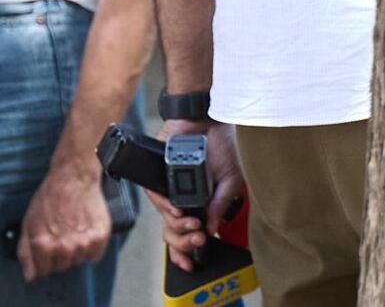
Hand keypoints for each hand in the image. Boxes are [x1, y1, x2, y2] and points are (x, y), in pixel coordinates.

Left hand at [17, 165, 111, 280]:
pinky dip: (90, 248)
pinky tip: (84, 231)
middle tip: (59, 234)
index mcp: (44, 244)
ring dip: (74, 251)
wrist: (73, 177)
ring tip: (72, 230)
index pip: (42, 271)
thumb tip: (29, 276)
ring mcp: (84, 243)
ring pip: (77, 262)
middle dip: (58, 255)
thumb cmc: (49, 198)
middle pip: (61, 267)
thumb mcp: (29, 222)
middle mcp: (64, 247)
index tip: (45, 247)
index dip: (42, 259)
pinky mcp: (100, 237)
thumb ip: (25, 252)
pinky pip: (94, 257)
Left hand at [145, 118, 244, 271]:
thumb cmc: (223, 147)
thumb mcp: (230, 181)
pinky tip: (176, 209)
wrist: (211, 118)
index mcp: (198, 203)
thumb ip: (219, 205)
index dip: (184, 251)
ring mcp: (167, 185)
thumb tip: (212, 230)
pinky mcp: (155, 170)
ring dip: (177, 226)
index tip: (189, 265)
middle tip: (198, 238)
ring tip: (192, 224)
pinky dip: (164, 205)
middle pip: (171, 230)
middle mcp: (180, 197)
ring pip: (163, 216)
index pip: (186, 233)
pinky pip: (154, 193)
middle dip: (183, 242)